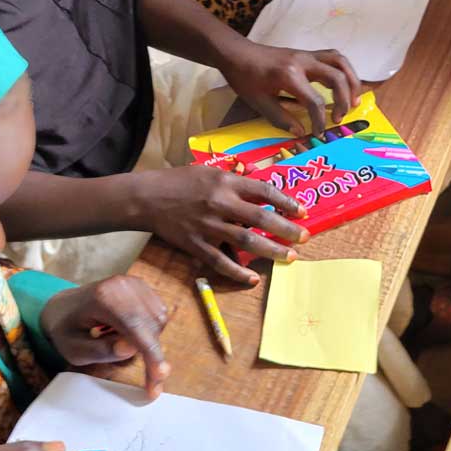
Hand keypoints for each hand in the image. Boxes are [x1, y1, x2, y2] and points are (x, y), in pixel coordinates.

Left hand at [40, 276, 169, 399]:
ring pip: (159, 319)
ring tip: (122, 345)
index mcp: (103, 298)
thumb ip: (102, 351)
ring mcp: (132, 282)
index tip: (160, 376)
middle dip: (153, 353)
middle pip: (152, 323)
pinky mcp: (140, 286)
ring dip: (150, 340)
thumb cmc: (66, 329)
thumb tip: (131, 349)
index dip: (152, 354)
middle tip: (148, 379)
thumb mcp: (74, 350)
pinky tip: (129, 334)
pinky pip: (158, 312)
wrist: (62, 306)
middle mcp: (122, 285)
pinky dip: (150, 329)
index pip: (136, 326)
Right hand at [134, 166, 308, 283]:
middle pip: (261, 218)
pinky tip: (253, 279)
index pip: (264, 191)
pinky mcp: (196, 244)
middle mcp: (220, 203)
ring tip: (289, 257)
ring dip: (271, 251)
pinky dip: (238, 272)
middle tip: (304, 237)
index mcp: (225, 181)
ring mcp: (208, 226)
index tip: (302, 211)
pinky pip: (221, 261)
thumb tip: (261, 189)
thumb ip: (234, 180)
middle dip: (286, 229)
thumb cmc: (179, 182)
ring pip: (246, 241)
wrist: (147, 197)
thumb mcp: (209, 171)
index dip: (286, 202)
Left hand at [219, 41, 360, 134]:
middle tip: (340, 118)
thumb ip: (281, 119)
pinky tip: (344, 85)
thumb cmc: (244, 78)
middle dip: (344, 100)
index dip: (319, 120)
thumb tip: (301, 133)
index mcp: (289, 76)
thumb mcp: (258, 102)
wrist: (237, 53)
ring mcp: (306, 54)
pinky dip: (343, 71)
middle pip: (336, 77)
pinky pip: (333, 58)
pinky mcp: (307, 53)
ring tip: (354, 101)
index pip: (314, 101)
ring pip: (340, 62)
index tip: (319, 133)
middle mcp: (302, 62)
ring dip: (351, 81)